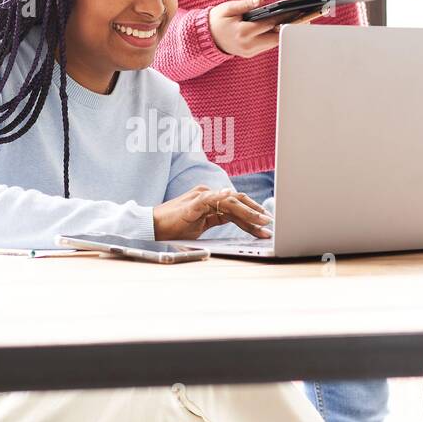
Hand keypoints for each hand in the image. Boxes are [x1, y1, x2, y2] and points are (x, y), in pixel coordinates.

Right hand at [153, 186, 272, 241]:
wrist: (152, 225)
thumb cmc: (173, 227)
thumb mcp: (200, 225)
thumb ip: (215, 219)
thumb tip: (234, 220)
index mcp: (209, 199)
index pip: (235, 205)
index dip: (251, 215)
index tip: (264, 226)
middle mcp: (207, 194)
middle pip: (237, 201)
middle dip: (256, 212)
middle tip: (270, 223)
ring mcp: (202, 196)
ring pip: (232, 202)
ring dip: (250, 212)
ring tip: (264, 222)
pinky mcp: (195, 203)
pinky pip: (217, 202)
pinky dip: (232, 205)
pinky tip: (244, 210)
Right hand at [209, 0, 324, 56]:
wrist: (206, 38)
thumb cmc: (217, 20)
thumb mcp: (228, 8)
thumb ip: (245, 4)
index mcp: (243, 33)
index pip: (270, 25)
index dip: (286, 19)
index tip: (301, 13)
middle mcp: (248, 45)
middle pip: (277, 37)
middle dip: (292, 28)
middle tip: (310, 18)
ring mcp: (250, 52)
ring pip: (274, 42)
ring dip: (287, 32)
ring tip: (303, 20)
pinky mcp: (251, 54)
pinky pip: (268, 45)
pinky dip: (277, 36)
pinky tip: (289, 27)